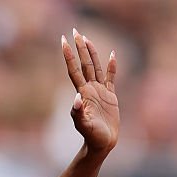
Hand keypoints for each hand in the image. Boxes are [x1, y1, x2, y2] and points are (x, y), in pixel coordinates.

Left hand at [63, 29, 118, 153]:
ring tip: (87, 38)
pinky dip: (112, 66)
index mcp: (83, 93)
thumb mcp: (83, 125)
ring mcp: (100, 91)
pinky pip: (111, 77)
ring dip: (91, 53)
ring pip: (95, 67)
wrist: (102, 144)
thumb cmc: (92, 136)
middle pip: (84, 63)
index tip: (64, 41)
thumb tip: (76, 97)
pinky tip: (112, 55)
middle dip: (79, 48)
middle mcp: (89, 89)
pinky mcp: (110, 96)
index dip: (69, 55)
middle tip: (75, 31)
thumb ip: (78, 112)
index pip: (74, 70)